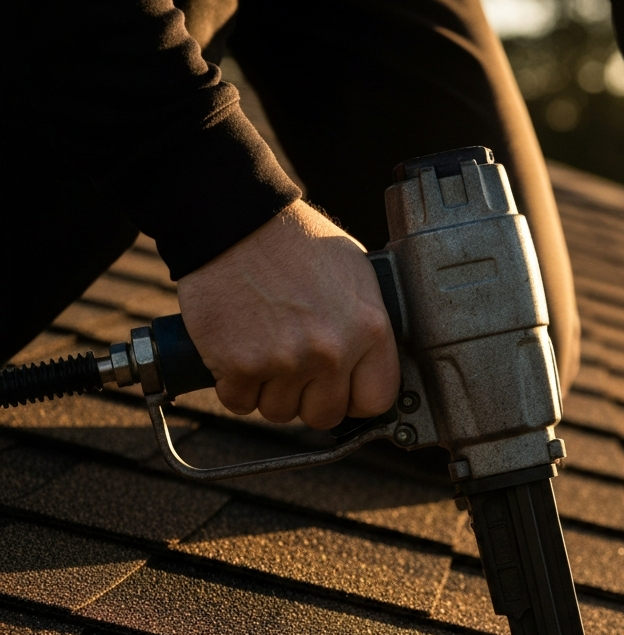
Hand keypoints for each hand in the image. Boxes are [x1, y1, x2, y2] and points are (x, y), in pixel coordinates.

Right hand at [176, 200, 399, 429]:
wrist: (235, 219)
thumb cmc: (295, 241)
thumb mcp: (355, 276)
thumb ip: (366, 327)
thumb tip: (369, 367)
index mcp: (369, 329)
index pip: (376, 400)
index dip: (355, 398)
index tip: (342, 389)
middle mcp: (331, 351)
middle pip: (325, 415)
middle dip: (308, 398)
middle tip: (295, 367)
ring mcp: (285, 361)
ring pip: (280, 412)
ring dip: (270, 391)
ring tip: (265, 350)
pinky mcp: (239, 365)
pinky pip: (240, 403)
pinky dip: (235, 386)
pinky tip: (238, 352)